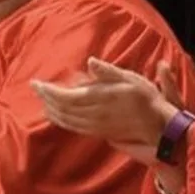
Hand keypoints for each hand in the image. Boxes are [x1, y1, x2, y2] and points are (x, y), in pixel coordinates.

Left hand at [33, 58, 179, 164]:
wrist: (157, 126)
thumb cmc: (146, 98)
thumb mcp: (131, 78)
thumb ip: (109, 71)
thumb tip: (91, 62)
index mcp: (101, 98)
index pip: (67, 96)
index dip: (50, 91)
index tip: (37, 83)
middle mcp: (94, 114)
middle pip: (63, 109)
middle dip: (47, 99)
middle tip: (36, 88)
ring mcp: (95, 125)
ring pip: (66, 120)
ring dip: (52, 111)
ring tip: (42, 101)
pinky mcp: (98, 132)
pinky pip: (73, 127)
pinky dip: (61, 121)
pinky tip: (57, 116)